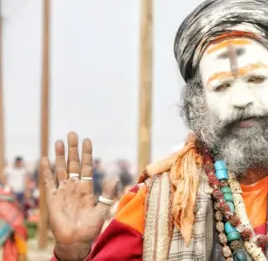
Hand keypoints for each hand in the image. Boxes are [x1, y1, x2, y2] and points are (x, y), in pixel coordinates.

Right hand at [42, 132, 116, 260]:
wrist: (76, 240)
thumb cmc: (90, 227)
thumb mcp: (103, 209)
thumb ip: (108, 193)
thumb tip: (116, 178)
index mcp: (87, 188)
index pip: (87, 166)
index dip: (87, 154)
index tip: (88, 140)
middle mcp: (74, 186)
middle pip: (73, 164)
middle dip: (73, 149)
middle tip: (72, 133)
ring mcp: (63, 191)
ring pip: (61, 169)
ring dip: (60, 156)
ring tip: (59, 141)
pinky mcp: (52, 198)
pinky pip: (48, 182)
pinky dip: (46, 170)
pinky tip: (45, 159)